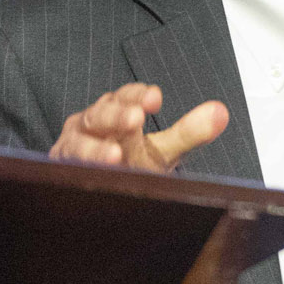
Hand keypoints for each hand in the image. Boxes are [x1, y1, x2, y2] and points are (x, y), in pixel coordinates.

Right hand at [49, 83, 229, 171]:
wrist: (102, 188)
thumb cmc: (131, 162)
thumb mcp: (163, 150)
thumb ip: (189, 132)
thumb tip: (221, 113)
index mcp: (119, 112)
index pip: (127, 97)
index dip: (138, 96)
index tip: (155, 98)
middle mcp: (94, 123)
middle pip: (102, 112)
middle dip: (118, 115)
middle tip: (135, 119)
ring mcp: (75, 145)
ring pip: (80, 140)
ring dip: (95, 147)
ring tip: (113, 155)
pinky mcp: (62, 167)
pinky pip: (66, 166)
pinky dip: (76, 169)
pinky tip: (88, 174)